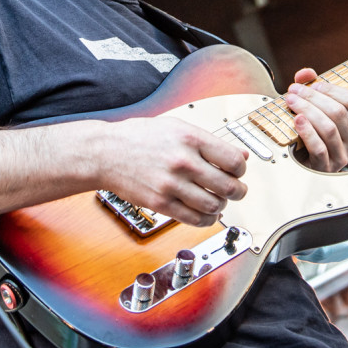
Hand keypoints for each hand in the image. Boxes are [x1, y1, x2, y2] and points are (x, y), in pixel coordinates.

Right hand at [90, 116, 248, 226]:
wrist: (105, 152)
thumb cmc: (139, 137)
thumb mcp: (177, 127)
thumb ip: (210, 142)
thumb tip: (241, 156)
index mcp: (190, 139)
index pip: (233, 161)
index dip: (241, 170)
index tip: (238, 172)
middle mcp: (183, 161)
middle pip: (229, 186)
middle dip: (238, 191)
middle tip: (236, 190)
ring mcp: (171, 184)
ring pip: (214, 206)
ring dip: (221, 206)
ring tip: (217, 200)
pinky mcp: (160, 203)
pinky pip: (194, 219)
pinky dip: (206, 220)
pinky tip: (205, 213)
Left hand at [284, 68, 347, 171]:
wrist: (299, 163)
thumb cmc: (310, 132)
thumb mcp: (314, 108)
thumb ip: (311, 87)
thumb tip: (305, 73)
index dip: (332, 90)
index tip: (313, 85)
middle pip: (338, 112)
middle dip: (313, 98)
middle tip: (293, 91)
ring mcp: (342, 157)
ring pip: (329, 128)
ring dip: (307, 111)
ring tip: (291, 102)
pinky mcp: (326, 167)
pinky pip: (319, 147)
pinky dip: (307, 132)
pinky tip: (297, 120)